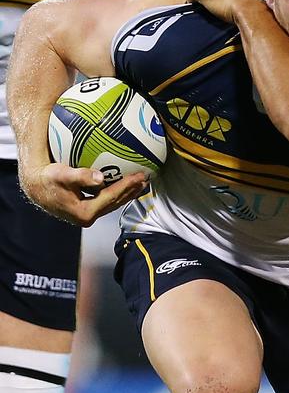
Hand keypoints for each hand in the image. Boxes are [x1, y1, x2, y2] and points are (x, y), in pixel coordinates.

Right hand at [22, 163, 148, 226]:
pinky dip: (118, 193)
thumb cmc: (48, 179)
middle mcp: (89, 217)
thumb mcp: (62, 175)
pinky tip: (126, 185)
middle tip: (147, 179)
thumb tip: (100, 178)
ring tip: (142, 184)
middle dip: (132, 191)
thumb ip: (81, 177)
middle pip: (116, 202)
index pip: (111, 197)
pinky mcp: (87, 210)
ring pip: (113, 203)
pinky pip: (107, 201)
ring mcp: (88, 215)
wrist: (36, 188)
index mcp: (85, 212)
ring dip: (128, 193)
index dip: (127, 186)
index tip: (140, 176)